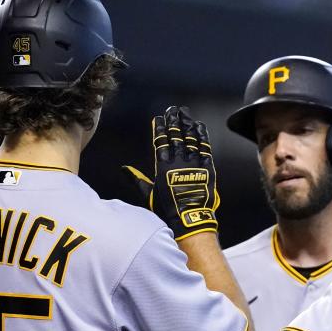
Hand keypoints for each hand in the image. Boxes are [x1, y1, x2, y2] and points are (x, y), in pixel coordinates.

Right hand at [122, 106, 219, 238]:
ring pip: (191, 139)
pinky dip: (202, 136)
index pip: (160, 141)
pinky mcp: (207, 168)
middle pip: (176, 136)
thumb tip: (124, 169)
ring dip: (188, 124)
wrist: (189, 220)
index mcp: (163, 167)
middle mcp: (178, 162)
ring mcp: (193, 164)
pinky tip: (200, 127)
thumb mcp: (149, 194)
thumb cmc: (167, 210)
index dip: (160, 128)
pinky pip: (205, 148)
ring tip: (186, 114)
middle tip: (173, 110)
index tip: (159, 118)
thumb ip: (137, 179)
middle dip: (174, 121)